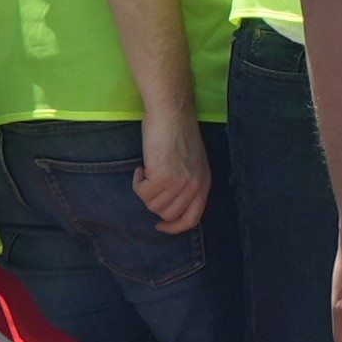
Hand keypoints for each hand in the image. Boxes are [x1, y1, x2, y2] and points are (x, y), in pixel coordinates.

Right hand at [134, 116, 209, 233]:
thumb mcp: (192, 164)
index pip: (192, 219)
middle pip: (167, 214)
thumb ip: (187, 184)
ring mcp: (179, 183)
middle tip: (150, 183)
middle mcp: (194, 187)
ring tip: (148, 170)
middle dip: (154, 202)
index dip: (174, 228)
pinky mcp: (162, 176)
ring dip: (145, 190)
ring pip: (152, 205)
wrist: (172, 113)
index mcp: (204, 184)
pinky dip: (137, 181)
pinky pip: (142, 192)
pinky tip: (141, 167)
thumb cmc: (179, 133)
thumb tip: (171, 205)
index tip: (160, 226)